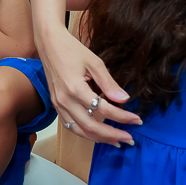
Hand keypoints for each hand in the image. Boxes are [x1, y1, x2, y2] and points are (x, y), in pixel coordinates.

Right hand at [38, 25, 141, 144]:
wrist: (48, 43)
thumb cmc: (70, 49)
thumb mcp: (94, 62)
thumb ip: (109, 83)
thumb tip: (124, 99)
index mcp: (75, 88)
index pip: (103, 109)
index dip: (122, 117)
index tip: (136, 120)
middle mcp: (64, 100)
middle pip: (90, 126)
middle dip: (112, 135)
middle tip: (129, 139)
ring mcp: (58, 104)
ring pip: (79, 130)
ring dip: (98, 139)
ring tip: (115, 141)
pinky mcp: (56, 104)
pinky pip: (70, 125)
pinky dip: (84, 133)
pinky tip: (96, 134)